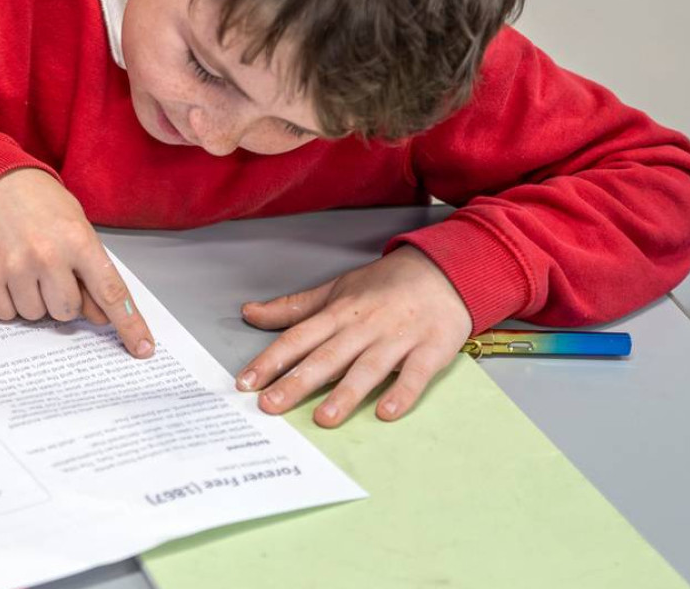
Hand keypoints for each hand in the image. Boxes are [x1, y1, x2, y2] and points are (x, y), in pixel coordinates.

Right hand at [0, 169, 154, 357]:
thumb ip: (91, 271)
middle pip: (67, 312)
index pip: (110, 293)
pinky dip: (8, 301)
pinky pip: (5, 313)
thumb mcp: (76, 226)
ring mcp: (14, 266)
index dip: (128, 324)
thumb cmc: (38, 203)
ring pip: (35, 315)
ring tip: (24, 266)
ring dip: (34, 300)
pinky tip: (6, 273)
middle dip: (62, 299)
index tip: (142, 348)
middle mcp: (47, 255)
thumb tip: (100, 317)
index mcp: (78, 240)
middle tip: (50, 272)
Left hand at [235, 246, 471, 427]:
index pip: (298, 338)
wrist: (444, 270)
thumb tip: (249, 312)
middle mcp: (364, 326)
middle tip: (270, 406)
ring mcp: (398, 338)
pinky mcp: (431, 348)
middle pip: (326, 357)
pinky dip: (402, 393)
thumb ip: (294, 307)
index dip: (270, 360)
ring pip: (367, 368)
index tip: (245, 383)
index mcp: (338, 313)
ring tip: (324, 418)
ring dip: (346, 393)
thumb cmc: (385, 285)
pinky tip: (387, 412)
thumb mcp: (336, 290)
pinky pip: (415, 374)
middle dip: (297, 382)